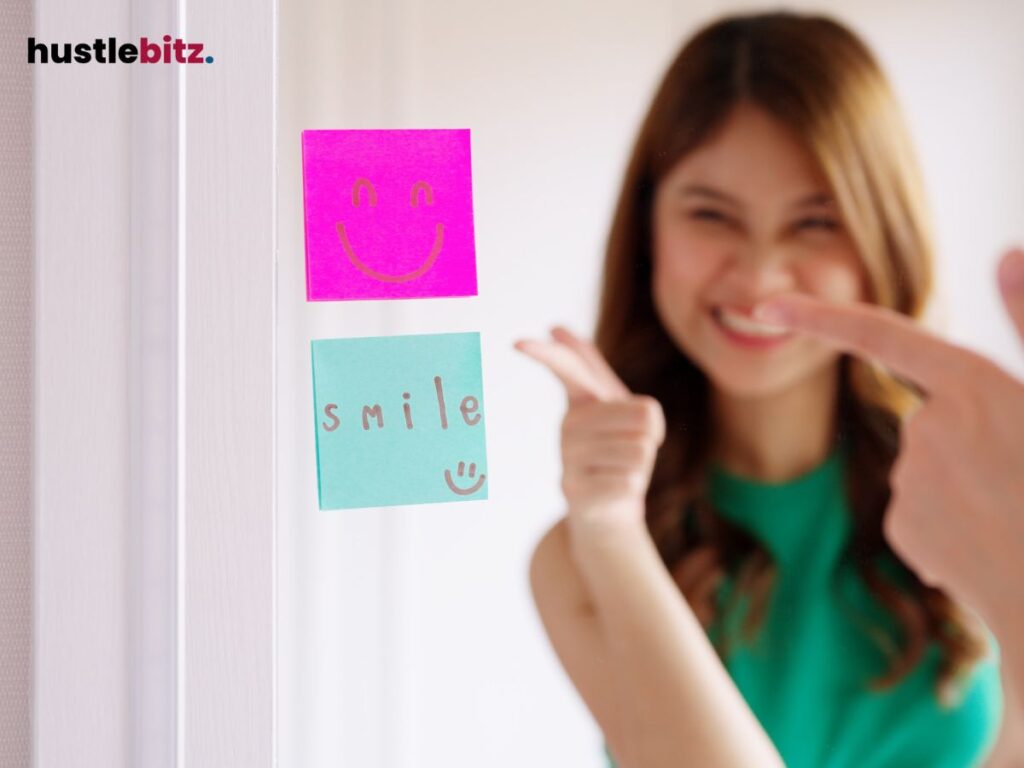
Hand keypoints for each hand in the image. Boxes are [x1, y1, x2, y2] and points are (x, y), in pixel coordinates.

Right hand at [513, 326, 665, 534]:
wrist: (610, 512)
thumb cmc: (617, 452)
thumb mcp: (616, 407)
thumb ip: (592, 367)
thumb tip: (558, 330)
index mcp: (580, 402)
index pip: (566, 368)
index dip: (545, 354)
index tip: (518, 342)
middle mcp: (567, 427)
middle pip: (644, 414)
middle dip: (652, 436)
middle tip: (631, 449)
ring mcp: (567, 459)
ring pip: (640, 448)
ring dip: (643, 465)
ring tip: (621, 471)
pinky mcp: (574, 490)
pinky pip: (630, 479)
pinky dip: (632, 487)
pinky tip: (613, 491)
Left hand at [751, 248, 1023, 631]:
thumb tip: (1006, 251)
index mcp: (971, 385)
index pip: (881, 336)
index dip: (822, 317)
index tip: (768, 310)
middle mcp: (927, 426)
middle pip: (931, 418)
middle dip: (969, 443)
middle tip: (1023, 480)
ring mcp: (911, 480)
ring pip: (930, 468)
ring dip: (968, 487)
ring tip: (1019, 517)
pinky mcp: (903, 528)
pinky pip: (922, 512)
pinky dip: (953, 526)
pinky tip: (994, 550)